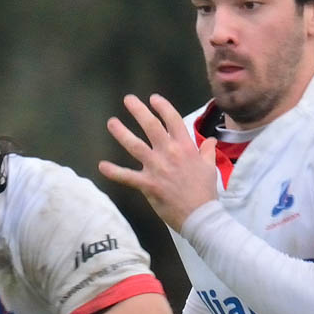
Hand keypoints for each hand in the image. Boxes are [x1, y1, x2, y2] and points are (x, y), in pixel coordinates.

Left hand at [97, 93, 220, 229]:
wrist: (200, 215)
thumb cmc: (205, 191)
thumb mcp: (210, 168)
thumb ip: (207, 151)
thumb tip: (211, 140)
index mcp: (185, 147)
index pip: (173, 120)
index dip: (162, 107)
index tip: (153, 99)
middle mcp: (169, 153)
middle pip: (151, 126)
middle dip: (138, 110)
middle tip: (128, 99)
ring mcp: (156, 168)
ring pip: (135, 145)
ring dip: (121, 133)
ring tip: (112, 123)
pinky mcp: (147, 184)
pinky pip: (127, 176)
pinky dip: (114, 172)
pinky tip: (102, 166)